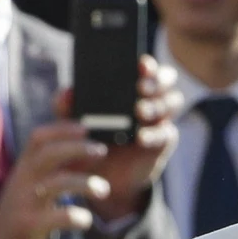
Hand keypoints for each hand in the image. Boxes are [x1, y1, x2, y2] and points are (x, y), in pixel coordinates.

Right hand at [0, 123, 107, 238]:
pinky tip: (85, 220)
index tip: (85, 126)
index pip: (39, 138)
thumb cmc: (20, 213)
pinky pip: (56, 218)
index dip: (61, 128)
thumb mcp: (30, 186)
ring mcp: (25, 202)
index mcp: (24, 168)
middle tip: (102, 150)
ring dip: (84, 183)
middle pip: (48, 153)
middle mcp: (23, 180)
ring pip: (56, 183)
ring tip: (104, 189)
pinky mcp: (28, 225)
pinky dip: (75, 217)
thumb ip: (50, 170)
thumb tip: (82, 151)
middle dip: (76, 148)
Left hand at [58, 56, 182, 222]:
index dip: (148, 64)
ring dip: (158, 105)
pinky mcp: (162, 143)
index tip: (141, 63)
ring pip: (172, 102)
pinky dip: (154, 133)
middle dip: (157, 81)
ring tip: (139, 112)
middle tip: (140, 88)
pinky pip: (167, 133)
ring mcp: (158, 121)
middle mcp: (148, 100)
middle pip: (166, 81)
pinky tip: (141, 137)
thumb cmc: (88, 141)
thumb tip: (67, 92)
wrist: (100, 175)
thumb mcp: (72, 123)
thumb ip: (65, 107)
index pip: (146, 68)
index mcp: (128, 89)